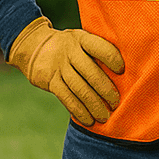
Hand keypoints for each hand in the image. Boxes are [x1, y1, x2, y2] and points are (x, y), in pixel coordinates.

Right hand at [7, 16, 125, 124]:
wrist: (34, 47)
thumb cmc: (70, 47)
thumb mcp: (81, 40)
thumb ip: (97, 50)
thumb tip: (124, 74)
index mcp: (81, 38)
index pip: (99, 47)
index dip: (111, 59)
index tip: (122, 71)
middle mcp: (69, 51)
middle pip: (90, 73)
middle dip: (105, 90)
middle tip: (116, 103)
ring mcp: (58, 66)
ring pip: (79, 88)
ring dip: (94, 105)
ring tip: (105, 117)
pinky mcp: (50, 81)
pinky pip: (66, 98)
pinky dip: (78, 111)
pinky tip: (88, 120)